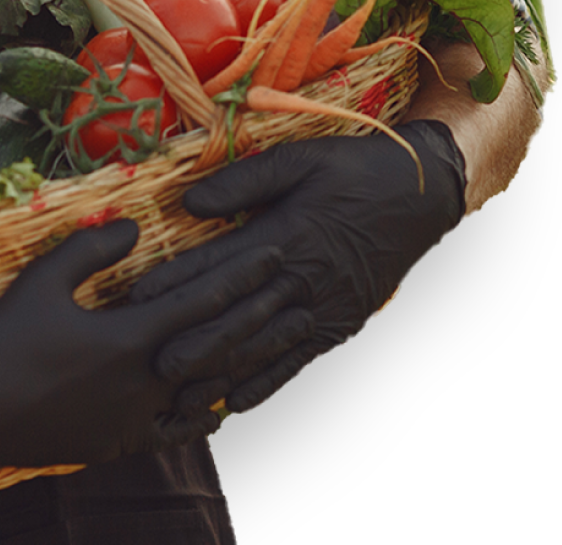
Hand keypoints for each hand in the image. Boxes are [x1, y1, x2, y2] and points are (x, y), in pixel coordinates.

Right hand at [0, 219, 312, 470]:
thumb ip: (92, 249)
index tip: (274, 251)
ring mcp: (137, 418)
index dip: (242, 275)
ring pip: (208, 391)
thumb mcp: (43, 279)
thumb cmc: (5, 337)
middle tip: (294, 289)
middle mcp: (146, 381)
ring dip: (243, 362)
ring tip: (275, 341)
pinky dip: (203, 414)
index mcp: (130, 337)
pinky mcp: (122, 443)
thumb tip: (135, 225)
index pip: (202, 301)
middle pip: (219, 345)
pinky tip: (218, 403)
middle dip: (261, 314)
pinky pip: (178, 431)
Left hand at [130, 121, 465, 414]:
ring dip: (220, 373)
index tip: (139, 299)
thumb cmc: (352, 169)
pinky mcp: (340, 325)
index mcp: (287, 234)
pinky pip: (298, 360)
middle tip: (151, 366)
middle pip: (237, 316)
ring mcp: (324, 308)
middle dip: (193, 342)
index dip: (178, 282)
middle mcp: (302, 279)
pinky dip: (267, 382)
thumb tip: (191, 203)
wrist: (422, 196)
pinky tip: (237, 403)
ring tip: (181, 397)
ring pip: (262, 347)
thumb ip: (244, 181)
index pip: (220, 263)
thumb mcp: (299, 159)